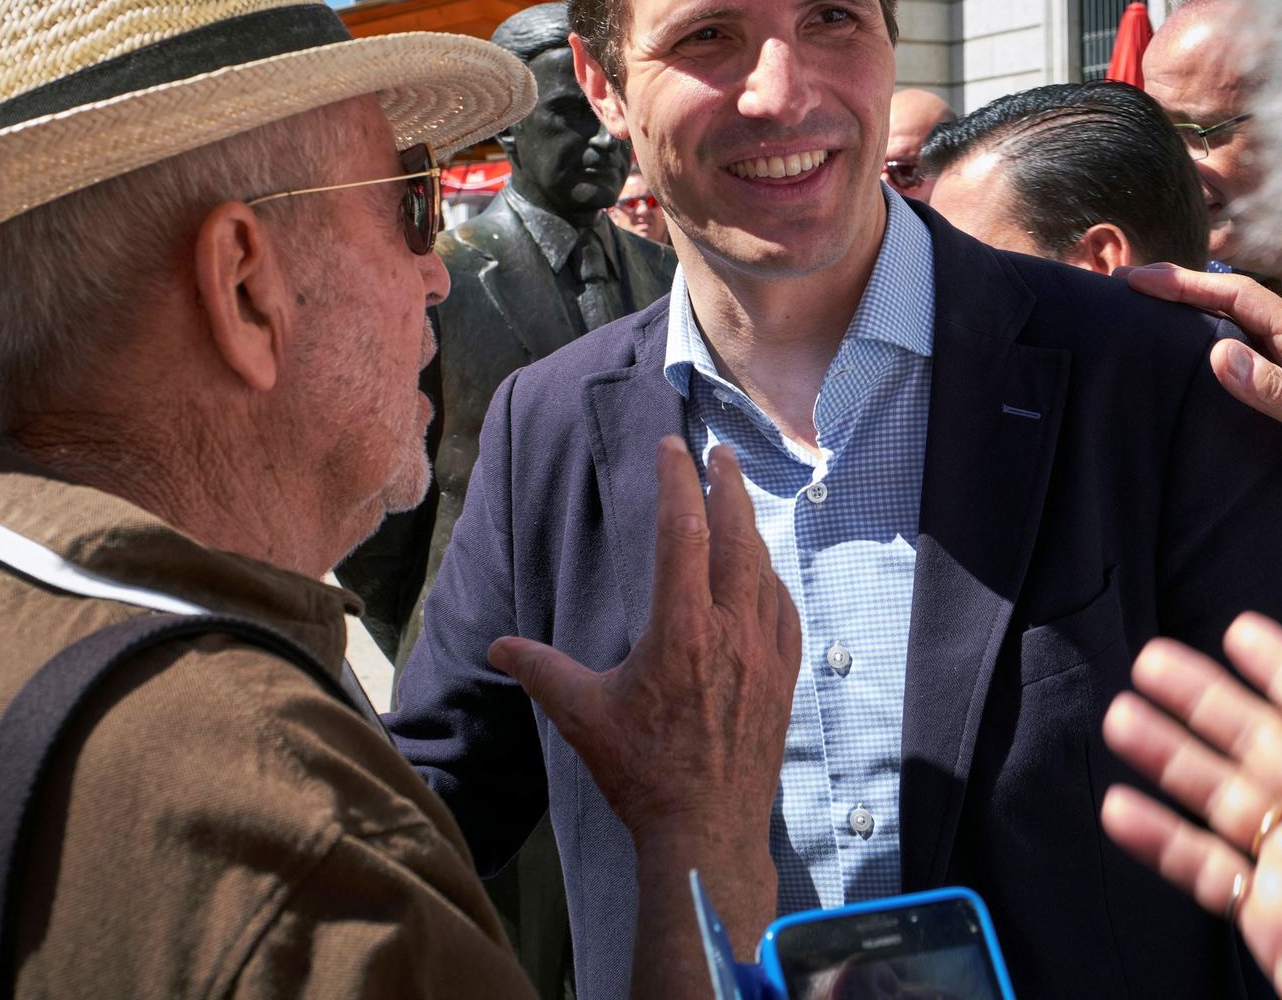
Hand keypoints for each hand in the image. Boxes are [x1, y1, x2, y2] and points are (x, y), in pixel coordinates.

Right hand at [488, 437, 799, 984]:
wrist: (707, 832)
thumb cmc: (643, 774)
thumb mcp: (581, 716)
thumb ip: (540, 671)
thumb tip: (496, 649)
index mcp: (681, 630)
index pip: (683, 531)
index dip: (678, 481)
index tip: (671, 447)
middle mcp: (731, 631)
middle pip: (737, 536)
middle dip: (728, 486)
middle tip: (719, 452)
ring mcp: (765, 654)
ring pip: (765, 571)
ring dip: (750, 530)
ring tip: (736, 505)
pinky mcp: (783, 678)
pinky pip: (785, 611)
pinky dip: (772, 580)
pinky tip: (763, 577)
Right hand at [1100, 612, 1281, 999]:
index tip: (1240, 630)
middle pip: (1257, 747)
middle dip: (1205, 702)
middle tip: (1150, 661)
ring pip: (1221, 798)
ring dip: (1171, 759)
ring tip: (1121, 720)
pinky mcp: (1268, 919)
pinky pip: (1205, 868)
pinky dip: (1161, 840)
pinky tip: (1121, 812)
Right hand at [1116, 263, 1281, 518]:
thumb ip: (1274, 391)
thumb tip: (1217, 354)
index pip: (1239, 297)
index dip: (1186, 284)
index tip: (1138, 280)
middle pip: (1235, 304)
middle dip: (1183, 290)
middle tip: (1130, 286)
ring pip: (1240, 329)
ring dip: (1195, 316)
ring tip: (1148, 312)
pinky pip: (1250, 358)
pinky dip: (1212, 347)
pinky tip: (1191, 355)